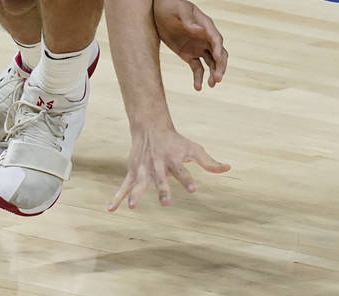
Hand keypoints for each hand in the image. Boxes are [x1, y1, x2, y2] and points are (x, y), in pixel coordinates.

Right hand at [108, 125, 229, 210]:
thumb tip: (228, 168)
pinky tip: (111, 210)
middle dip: (163, 189)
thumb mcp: (194, 149)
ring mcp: (144, 169)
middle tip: (166, 203)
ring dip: (136, 194)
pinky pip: (124, 186)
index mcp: (173, 159)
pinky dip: (117, 197)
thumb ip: (209, 162)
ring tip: (132, 206)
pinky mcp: (133, 172)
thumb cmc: (175, 142)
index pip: (183, 171)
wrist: (150, 127)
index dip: (188, 180)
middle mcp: (158, 164)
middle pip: (161, 178)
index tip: (194, 189)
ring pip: (140, 182)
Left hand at [153, 0, 227, 90]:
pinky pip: (197, 68)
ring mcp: (199, 47)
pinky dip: (198, 78)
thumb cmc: (172, 6)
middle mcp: (206, 38)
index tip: (218, 59)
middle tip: (218, 78)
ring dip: (213, 73)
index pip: (216, 39)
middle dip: (220, 66)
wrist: (161, 10)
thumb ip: (189, 20)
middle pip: (219, 53)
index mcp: (206, 26)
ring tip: (212, 85)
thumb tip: (200, 31)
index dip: (218, 49)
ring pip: (211, 63)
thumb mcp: (180, 10)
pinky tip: (198, 88)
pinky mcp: (189, 55)